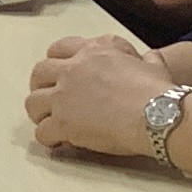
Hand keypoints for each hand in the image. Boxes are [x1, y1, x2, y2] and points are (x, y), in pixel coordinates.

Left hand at [22, 33, 166, 158]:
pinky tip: (59, 143)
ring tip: (51, 123)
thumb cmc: (159, 91)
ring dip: (40, 114)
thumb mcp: (154, 63)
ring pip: (32, 103)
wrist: (158, 114)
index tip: (60, 75)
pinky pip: (42, 132)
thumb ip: (145, 58)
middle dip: (41, 87)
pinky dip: (49, 139)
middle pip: (39, 73)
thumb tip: (149, 58)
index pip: (60, 48)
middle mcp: (73, 69)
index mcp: (94, 51)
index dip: (56, 62)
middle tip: (50, 100)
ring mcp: (64, 96)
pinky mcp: (63, 122)